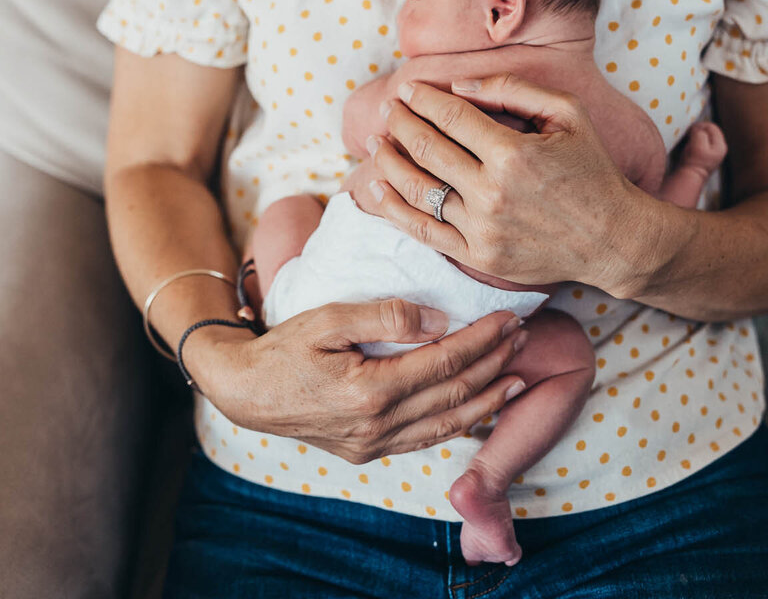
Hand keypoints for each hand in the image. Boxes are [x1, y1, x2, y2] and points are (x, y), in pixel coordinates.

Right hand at [185, 300, 528, 464]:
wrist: (245, 393)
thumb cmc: (283, 348)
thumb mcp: (328, 317)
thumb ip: (386, 315)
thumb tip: (439, 319)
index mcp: (370, 390)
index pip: (444, 362)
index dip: (482, 340)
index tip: (508, 318)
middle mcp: (378, 426)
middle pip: (453, 393)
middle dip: (493, 364)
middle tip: (522, 338)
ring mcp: (374, 445)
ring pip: (446, 424)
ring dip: (486, 400)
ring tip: (516, 376)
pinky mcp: (368, 452)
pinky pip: (424, 440)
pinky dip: (457, 423)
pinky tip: (475, 408)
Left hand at [354, 74, 651, 293]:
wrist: (613, 239)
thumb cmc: (592, 170)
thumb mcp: (568, 114)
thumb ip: (513, 91)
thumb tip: (458, 86)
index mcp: (513, 153)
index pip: (451, 117)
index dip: (423, 100)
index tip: (406, 91)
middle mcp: (492, 192)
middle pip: (427, 149)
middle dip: (401, 123)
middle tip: (388, 110)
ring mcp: (482, 228)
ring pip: (418, 190)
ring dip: (389, 162)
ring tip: (378, 143)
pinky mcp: (478, 256)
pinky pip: (423, 230)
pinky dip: (394, 207)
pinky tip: (378, 188)